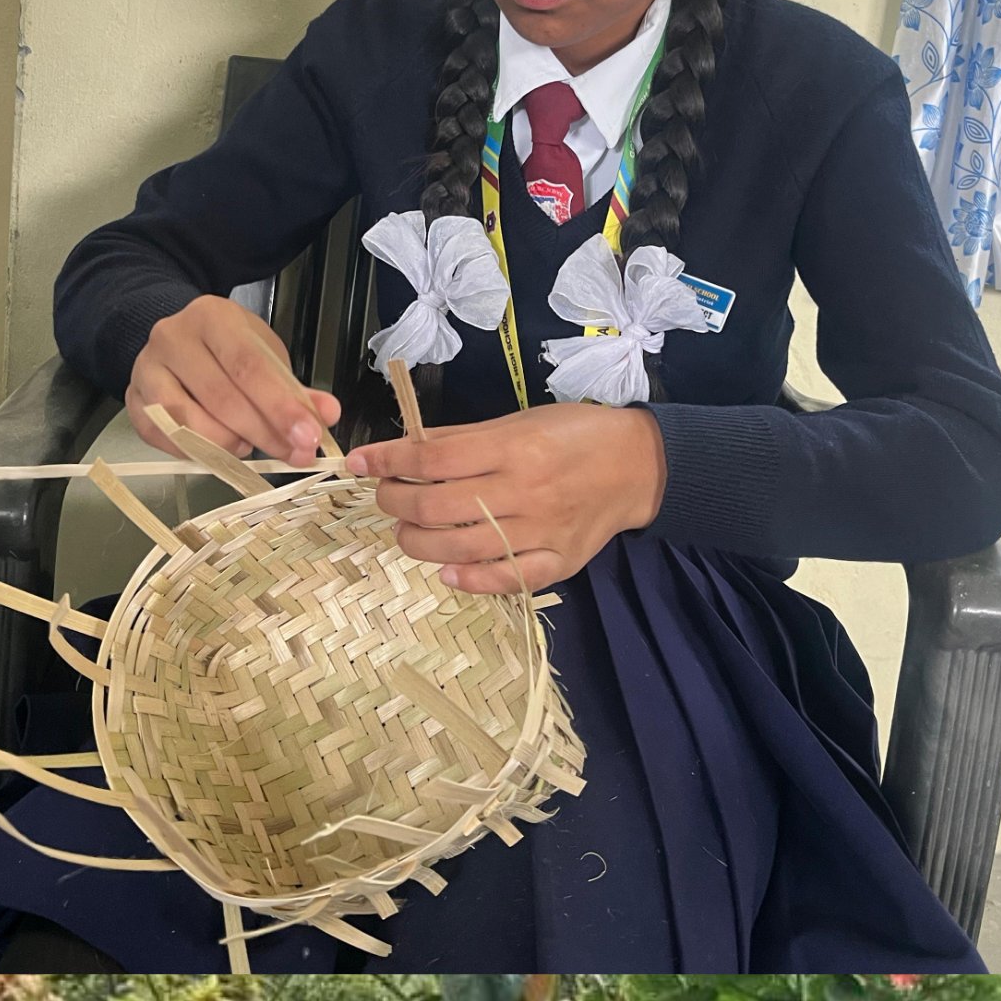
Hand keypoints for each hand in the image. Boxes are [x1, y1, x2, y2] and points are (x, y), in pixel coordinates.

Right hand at [129, 296, 338, 471]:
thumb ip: (296, 388)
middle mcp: (172, 339)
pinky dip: (198, 452)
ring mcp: (146, 370)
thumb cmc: (229, 348)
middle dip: (264, 433)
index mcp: (212, 317)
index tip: (309, 436)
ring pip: (186, 421)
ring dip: (227, 445)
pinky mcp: (133, 401)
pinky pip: (164, 438)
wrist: (178, 338)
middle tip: (294, 454)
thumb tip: (326, 414)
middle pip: (221, 397)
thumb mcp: (267, 355)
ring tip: (252, 447)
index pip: (249, 366)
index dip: (280, 407)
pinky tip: (222, 450)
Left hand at [352, 403, 665, 595]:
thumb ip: (463, 438)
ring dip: (417, 542)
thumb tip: (404, 448)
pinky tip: (448, 571)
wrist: (640, 465)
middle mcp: (524, 491)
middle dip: (394, 501)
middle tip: (387, 496)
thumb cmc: (576, 434)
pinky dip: (469, 580)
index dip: (386, 461)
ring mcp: (541, 530)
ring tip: (410, 529)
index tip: (360, 463)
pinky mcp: (558, 561)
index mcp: (514, 448)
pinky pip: (506, 579)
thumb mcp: (520, 421)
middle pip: (435, 506)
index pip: (431, 458)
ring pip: (459, 548)